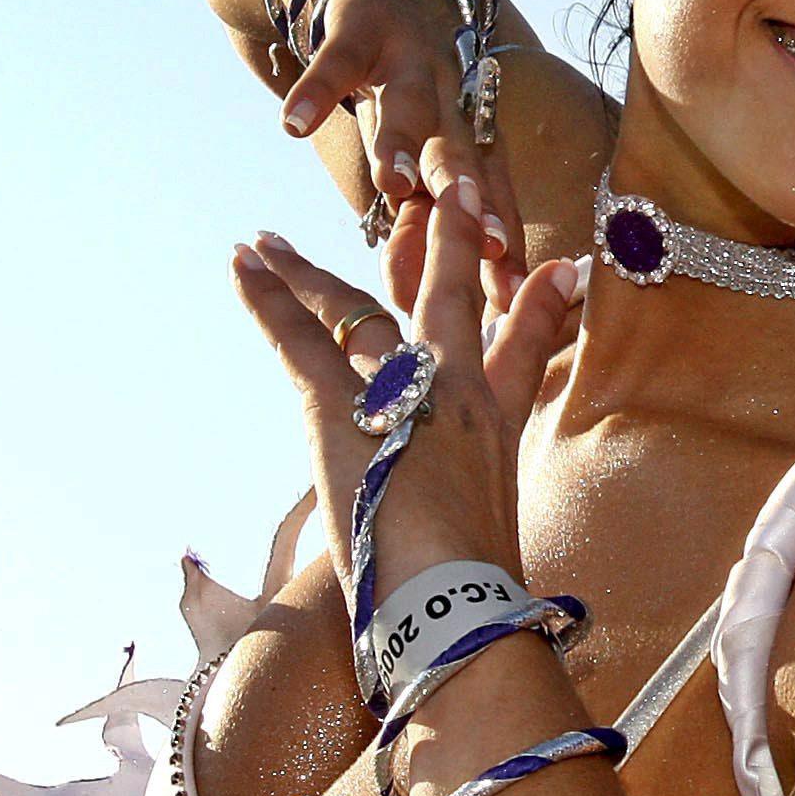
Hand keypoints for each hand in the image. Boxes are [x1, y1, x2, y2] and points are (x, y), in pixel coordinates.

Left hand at [231, 187, 586, 618]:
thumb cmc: (478, 589)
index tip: (552, 264)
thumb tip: (507, 542)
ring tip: (266, 243)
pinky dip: (267, 301)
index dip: (532, 299)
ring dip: (305, 275)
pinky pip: (299, 339)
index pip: (519, 340)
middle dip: (438, 240)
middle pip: (441, 297)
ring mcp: (399, 390)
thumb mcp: (503, 535)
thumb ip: (498, 509)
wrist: (453, 604)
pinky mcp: (340, 410)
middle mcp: (455, 390)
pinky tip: (243, 266)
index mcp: (498, 421)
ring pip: (352, 311)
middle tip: (430, 192)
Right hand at [274, 0, 518, 303]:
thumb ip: (424, 217)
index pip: (491, 199)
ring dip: (403, 141)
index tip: (514, 296)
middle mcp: (454, 100)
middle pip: (465, 157)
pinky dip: (316, 91)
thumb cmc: (409, 94)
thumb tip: (416, 298)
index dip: (501, 243)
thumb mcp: (423, 150)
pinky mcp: (360, 31)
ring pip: (410, 105)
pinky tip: (294, 124)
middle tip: (484, 247)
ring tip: (393, 183)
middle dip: (475, 201)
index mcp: (474, 136)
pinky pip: (335, 62)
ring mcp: (408, 61)